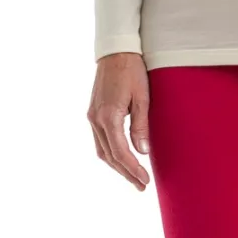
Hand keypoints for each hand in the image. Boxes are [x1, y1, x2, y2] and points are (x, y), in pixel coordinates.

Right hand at [87, 52, 151, 190]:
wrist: (115, 51)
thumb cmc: (132, 70)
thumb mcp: (142, 97)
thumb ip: (141, 125)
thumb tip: (142, 151)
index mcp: (108, 116)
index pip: (120, 152)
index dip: (133, 169)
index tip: (145, 180)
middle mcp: (95, 119)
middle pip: (109, 156)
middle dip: (125, 173)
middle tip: (142, 185)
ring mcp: (92, 117)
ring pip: (102, 151)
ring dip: (117, 166)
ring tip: (133, 177)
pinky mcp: (93, 113)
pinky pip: (100, 141)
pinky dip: (110, 154)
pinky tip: (121, 160)